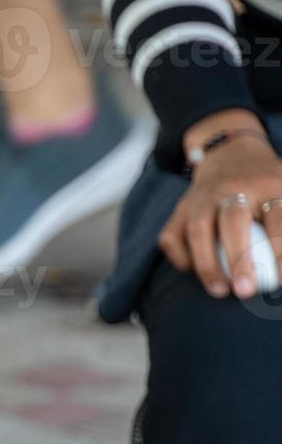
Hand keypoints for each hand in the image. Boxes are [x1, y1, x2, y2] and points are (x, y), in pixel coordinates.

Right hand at [160, 110, 281, 298]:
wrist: (229, 152)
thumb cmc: (266, 184)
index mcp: (268, 185)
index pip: (277, 218)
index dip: (281, 250)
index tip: (281, 278)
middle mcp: (233, 188)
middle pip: (233, 221)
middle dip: (238, 259)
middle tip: (245, 291)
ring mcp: (201, 197)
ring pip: (198, 229)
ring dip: (206, 264)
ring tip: (219, 291)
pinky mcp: (179, 208)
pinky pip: (172, 235)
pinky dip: (181, 257)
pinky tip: (194, 271)